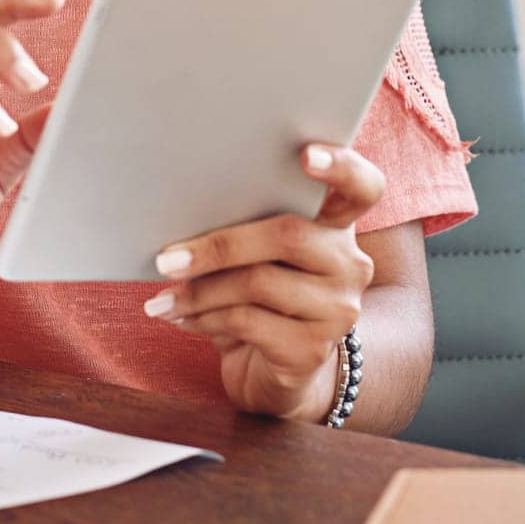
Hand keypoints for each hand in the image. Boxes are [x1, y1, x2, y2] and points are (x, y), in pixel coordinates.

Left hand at [143, 143, 386, 418]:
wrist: (270, 369)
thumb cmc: (254, 291)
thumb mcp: (256, 252)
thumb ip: (246, 221)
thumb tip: (181, 206)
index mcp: (337, 224)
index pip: (362, 186)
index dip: (341, 166)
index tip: (307, 154)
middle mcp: (349, 262)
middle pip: (288, 234)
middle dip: (219, 245)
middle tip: (166, 258)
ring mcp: (338, 308)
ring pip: (260, 282)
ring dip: (200, 290)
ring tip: (162, 297)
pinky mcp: (313, 349)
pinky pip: (249, 323)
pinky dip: (205, 317)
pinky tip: (180, 317)